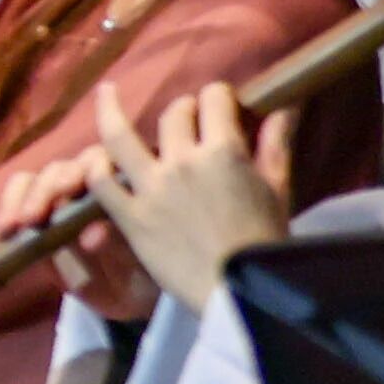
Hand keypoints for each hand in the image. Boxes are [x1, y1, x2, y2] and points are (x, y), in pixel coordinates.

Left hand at [94, 80, 288, 311]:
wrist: (237, 291)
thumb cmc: (264, 241)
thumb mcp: (278, 188)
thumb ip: (276, 142)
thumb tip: (288, 102)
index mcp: (224, 152)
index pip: (214, 99)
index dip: (218, 97)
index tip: (221, 105)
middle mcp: (183, 162)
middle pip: (173, 114)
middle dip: (184, 110)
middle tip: (187, 120)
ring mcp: (151, 188)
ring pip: (119, 135)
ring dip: (111, 109)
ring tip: (106, 92)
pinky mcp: (129, 217)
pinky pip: (100, 181)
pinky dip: (95, 164)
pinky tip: (96, 155)